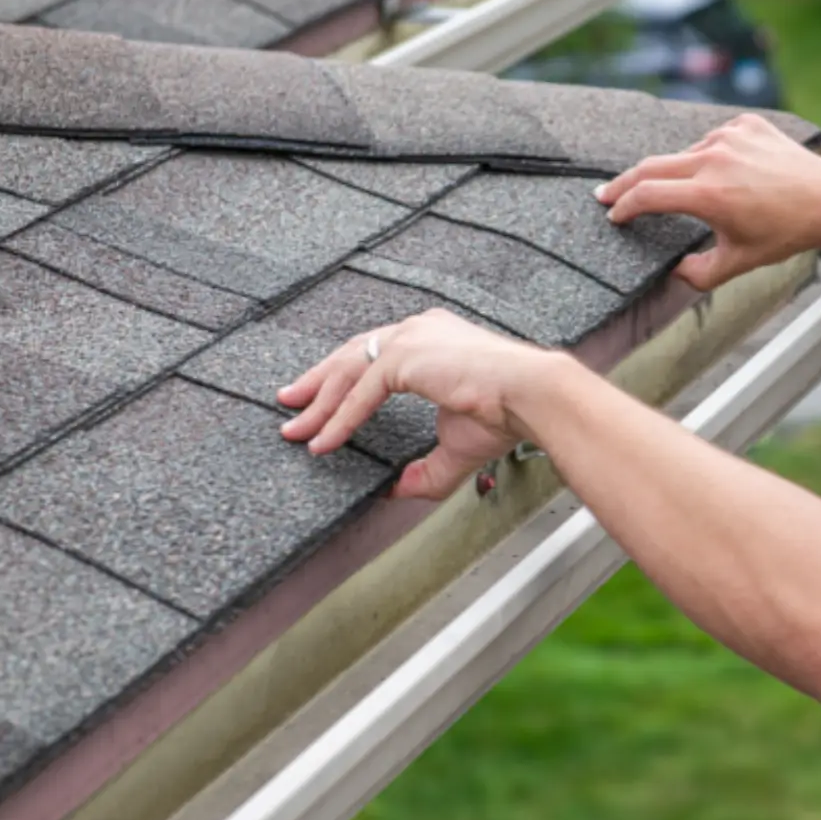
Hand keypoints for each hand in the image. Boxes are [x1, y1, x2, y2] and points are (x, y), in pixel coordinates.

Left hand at [277, 308, 558, 499]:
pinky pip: (360, 392)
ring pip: (348, 370)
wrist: (530, 395)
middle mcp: (418, 329)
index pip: (375, 353)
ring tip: (294, 428)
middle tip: (289, 403)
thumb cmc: (506, 412)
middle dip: (316, 382)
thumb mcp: (457, 445)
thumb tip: (396, 489)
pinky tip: (324, 441)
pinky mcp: (406, 355)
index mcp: (431, 338)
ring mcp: (411, 337)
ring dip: (317, 403)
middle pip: (351, 354)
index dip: (343, 377)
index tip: (317, 397)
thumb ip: (425, 467)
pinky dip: (339, 419)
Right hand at [596, 113, 820, 289]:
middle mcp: (714, 159)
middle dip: (625, 183)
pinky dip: (710, 155)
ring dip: (677, 173)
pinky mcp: (746, 124)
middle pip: (651, 166)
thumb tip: (677, 273)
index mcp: (708, 194)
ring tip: (687, 194)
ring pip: (686, 154)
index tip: (613, 214)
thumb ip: (700, 274)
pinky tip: (725, 173)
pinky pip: (714, 139)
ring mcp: (730, 137)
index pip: (646, 195)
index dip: (623, 206)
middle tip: (608, 195)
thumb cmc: (789, 231)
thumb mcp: (740, 262)